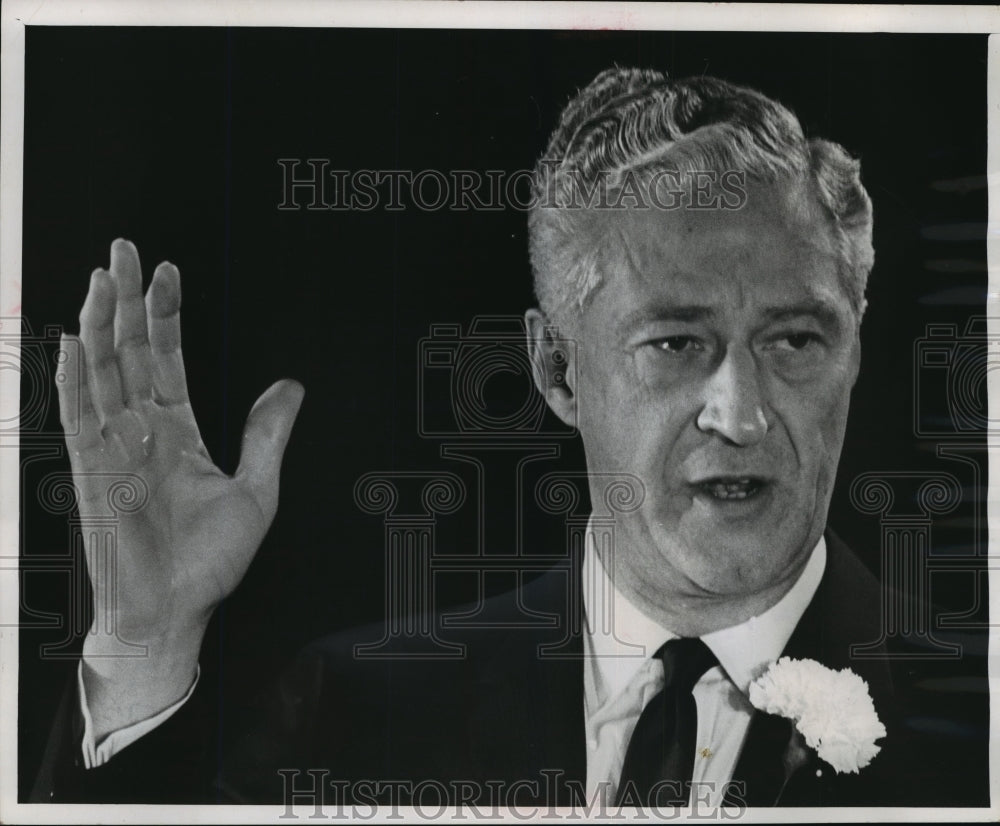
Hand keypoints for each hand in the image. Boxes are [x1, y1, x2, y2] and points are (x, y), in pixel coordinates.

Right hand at [57, 239, 303, 735]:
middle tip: (125, 249)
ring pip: (100, 373)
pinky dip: (73, 378)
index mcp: (176, 431)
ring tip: (102, 276)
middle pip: (128, 351)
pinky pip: (78, 418)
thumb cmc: (208, 562)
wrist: (174, 612)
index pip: (166, 359)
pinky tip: (72, 340)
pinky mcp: (92, 473)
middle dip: (126, 299)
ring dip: (99, 323)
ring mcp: (113, 448)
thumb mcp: (255, 490)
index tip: (170, 272)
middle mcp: (140, 431)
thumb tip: (290, 385)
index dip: (166, 315)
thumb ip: (267, 435)